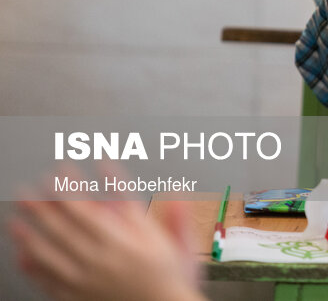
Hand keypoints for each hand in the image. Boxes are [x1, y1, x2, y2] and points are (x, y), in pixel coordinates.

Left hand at [9, 200, 204, 300]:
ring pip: (50, 253)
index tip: (60, 171)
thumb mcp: (182, 246)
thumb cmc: (172, 282)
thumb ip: (175, 217)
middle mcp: (101, 260)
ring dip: (30, 234)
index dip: (72, 188)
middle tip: (27, 190)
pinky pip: (48, 281)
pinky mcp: (77, 298)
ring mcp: (86, 280)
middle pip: (64, 228)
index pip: (90, 209)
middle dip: (42, 206)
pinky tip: (23, 257)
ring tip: (16, 219)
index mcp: (125, 243)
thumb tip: (175, 192)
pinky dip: (33, 268)